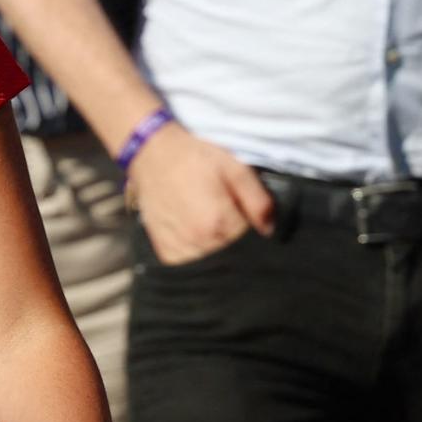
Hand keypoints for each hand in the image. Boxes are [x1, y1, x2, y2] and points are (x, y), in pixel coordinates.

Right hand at [126, 122, 273, 265]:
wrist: (152, 154)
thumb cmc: (195, 159)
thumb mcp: (235, 168)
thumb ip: (258, 200)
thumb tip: (269, 229)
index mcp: (218, 222)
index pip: (252, 245)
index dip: (257, 235)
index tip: (253, 222)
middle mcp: (198, 241)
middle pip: (232, 259)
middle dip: (239, 247)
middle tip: (232, 222)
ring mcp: (178, 249)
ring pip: (211, 266)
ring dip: (218, 254)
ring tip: (214, 229)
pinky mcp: (164, 251)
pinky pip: (188, 267)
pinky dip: (198, 258)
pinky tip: (199, 239)